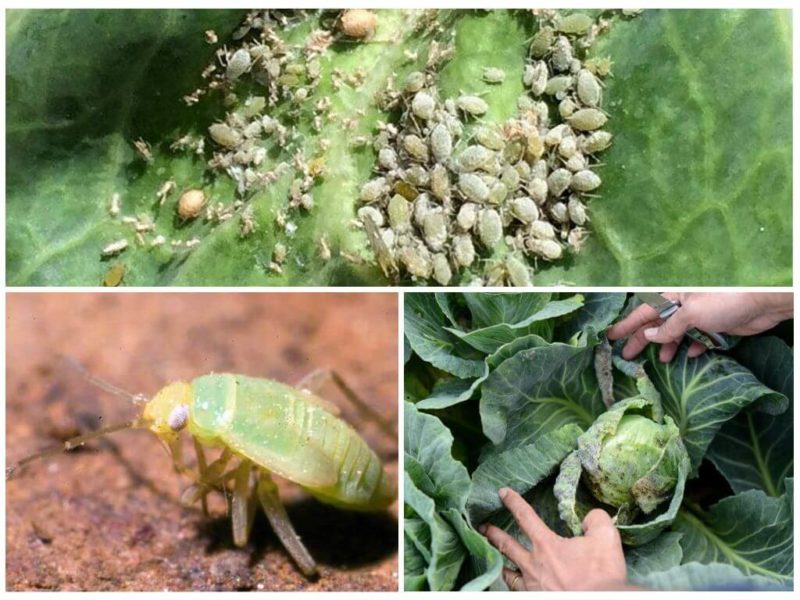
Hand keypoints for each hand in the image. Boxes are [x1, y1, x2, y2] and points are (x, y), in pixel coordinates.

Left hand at [480, 488, 627, 590]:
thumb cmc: (603, 575)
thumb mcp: (606, 538)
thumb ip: (596, 520)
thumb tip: (590, 517)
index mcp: (546, 545)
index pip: (524, 516)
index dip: (513, 502)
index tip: (502, 492)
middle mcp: (533, 565)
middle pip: (506, 545)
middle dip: (492, 534)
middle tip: (483, 527)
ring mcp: (532, 586)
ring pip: (507, 572)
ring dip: (499, 561)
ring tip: (493, 557)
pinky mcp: (536, 599)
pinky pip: (517, 591)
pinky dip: (511, 585)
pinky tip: (511, 583)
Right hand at [607, 293, 792, 361]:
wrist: (763, 303)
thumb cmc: (724, 301)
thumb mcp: (691, 314)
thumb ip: (669, 327)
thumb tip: (650, 336)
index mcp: (674, 297)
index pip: (644, 311)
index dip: (627, 324)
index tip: (611, 336)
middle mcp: (684, 306)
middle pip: (658, 324)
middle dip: (643, 339)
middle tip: (628, 355)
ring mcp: (700, 317)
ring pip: (677, 333)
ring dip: (668, 346)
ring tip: (662, 361)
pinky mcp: (716, 327)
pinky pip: (698, 339)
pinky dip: (692, 347)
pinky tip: (689, 356)